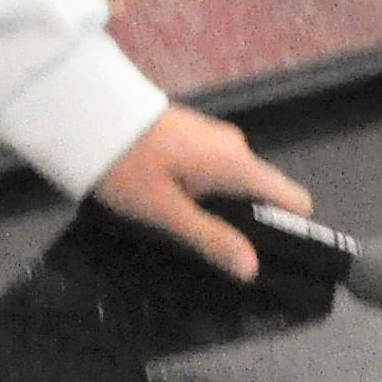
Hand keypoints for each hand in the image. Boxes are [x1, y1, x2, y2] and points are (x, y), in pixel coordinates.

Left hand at [87, 106, 310, 280]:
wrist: (87, 112)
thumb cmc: (127, 165)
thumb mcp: (166, 211)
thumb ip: (211, 239)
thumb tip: (253, 269)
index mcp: (238, 164)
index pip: (294, 199)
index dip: (291, 230)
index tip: (272, 258)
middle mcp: (235, 147)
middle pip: (262, 195)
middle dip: (248, 225)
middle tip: (217, 256)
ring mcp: (214, 138)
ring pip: (235, 184)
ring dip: (220, 209)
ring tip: (189, 235)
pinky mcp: (193, 135)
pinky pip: (215, 171)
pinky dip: (204, 192)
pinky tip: (175, 208)